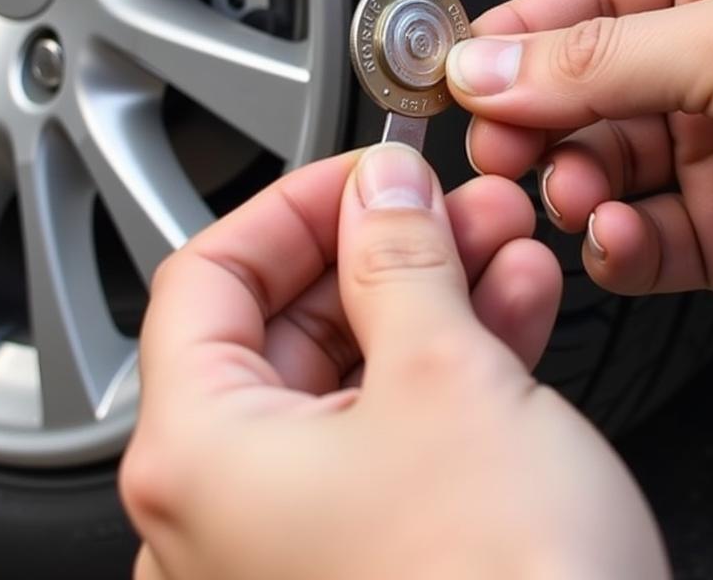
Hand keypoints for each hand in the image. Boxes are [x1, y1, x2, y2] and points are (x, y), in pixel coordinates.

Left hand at [120, 145, 666, 579]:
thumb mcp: (446, 378)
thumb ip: (401, 258)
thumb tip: (383, 187)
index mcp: (197, 458)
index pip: (211, 276)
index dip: (295, 205)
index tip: (366, 172)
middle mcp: (224, 510)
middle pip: (292, 324)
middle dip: (387, 247)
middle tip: (456, 203)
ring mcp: (296, 542)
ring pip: (355, 376)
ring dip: (434, 297)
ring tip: (505, 243)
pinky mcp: (369, 559)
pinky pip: (393, 436)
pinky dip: (450, 369)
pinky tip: (514, 311)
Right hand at [447, 0, 712, 354]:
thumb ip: (598, 59)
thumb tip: (486, 62)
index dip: (512, 36)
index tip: (453, 75)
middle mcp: (711, 51)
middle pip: (574, 82)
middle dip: (535, 120)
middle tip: (502, 149)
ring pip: (595, 163)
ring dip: (573, 185)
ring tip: (579, 199)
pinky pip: (633, 233)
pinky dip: (614, 244)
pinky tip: (620, 243)